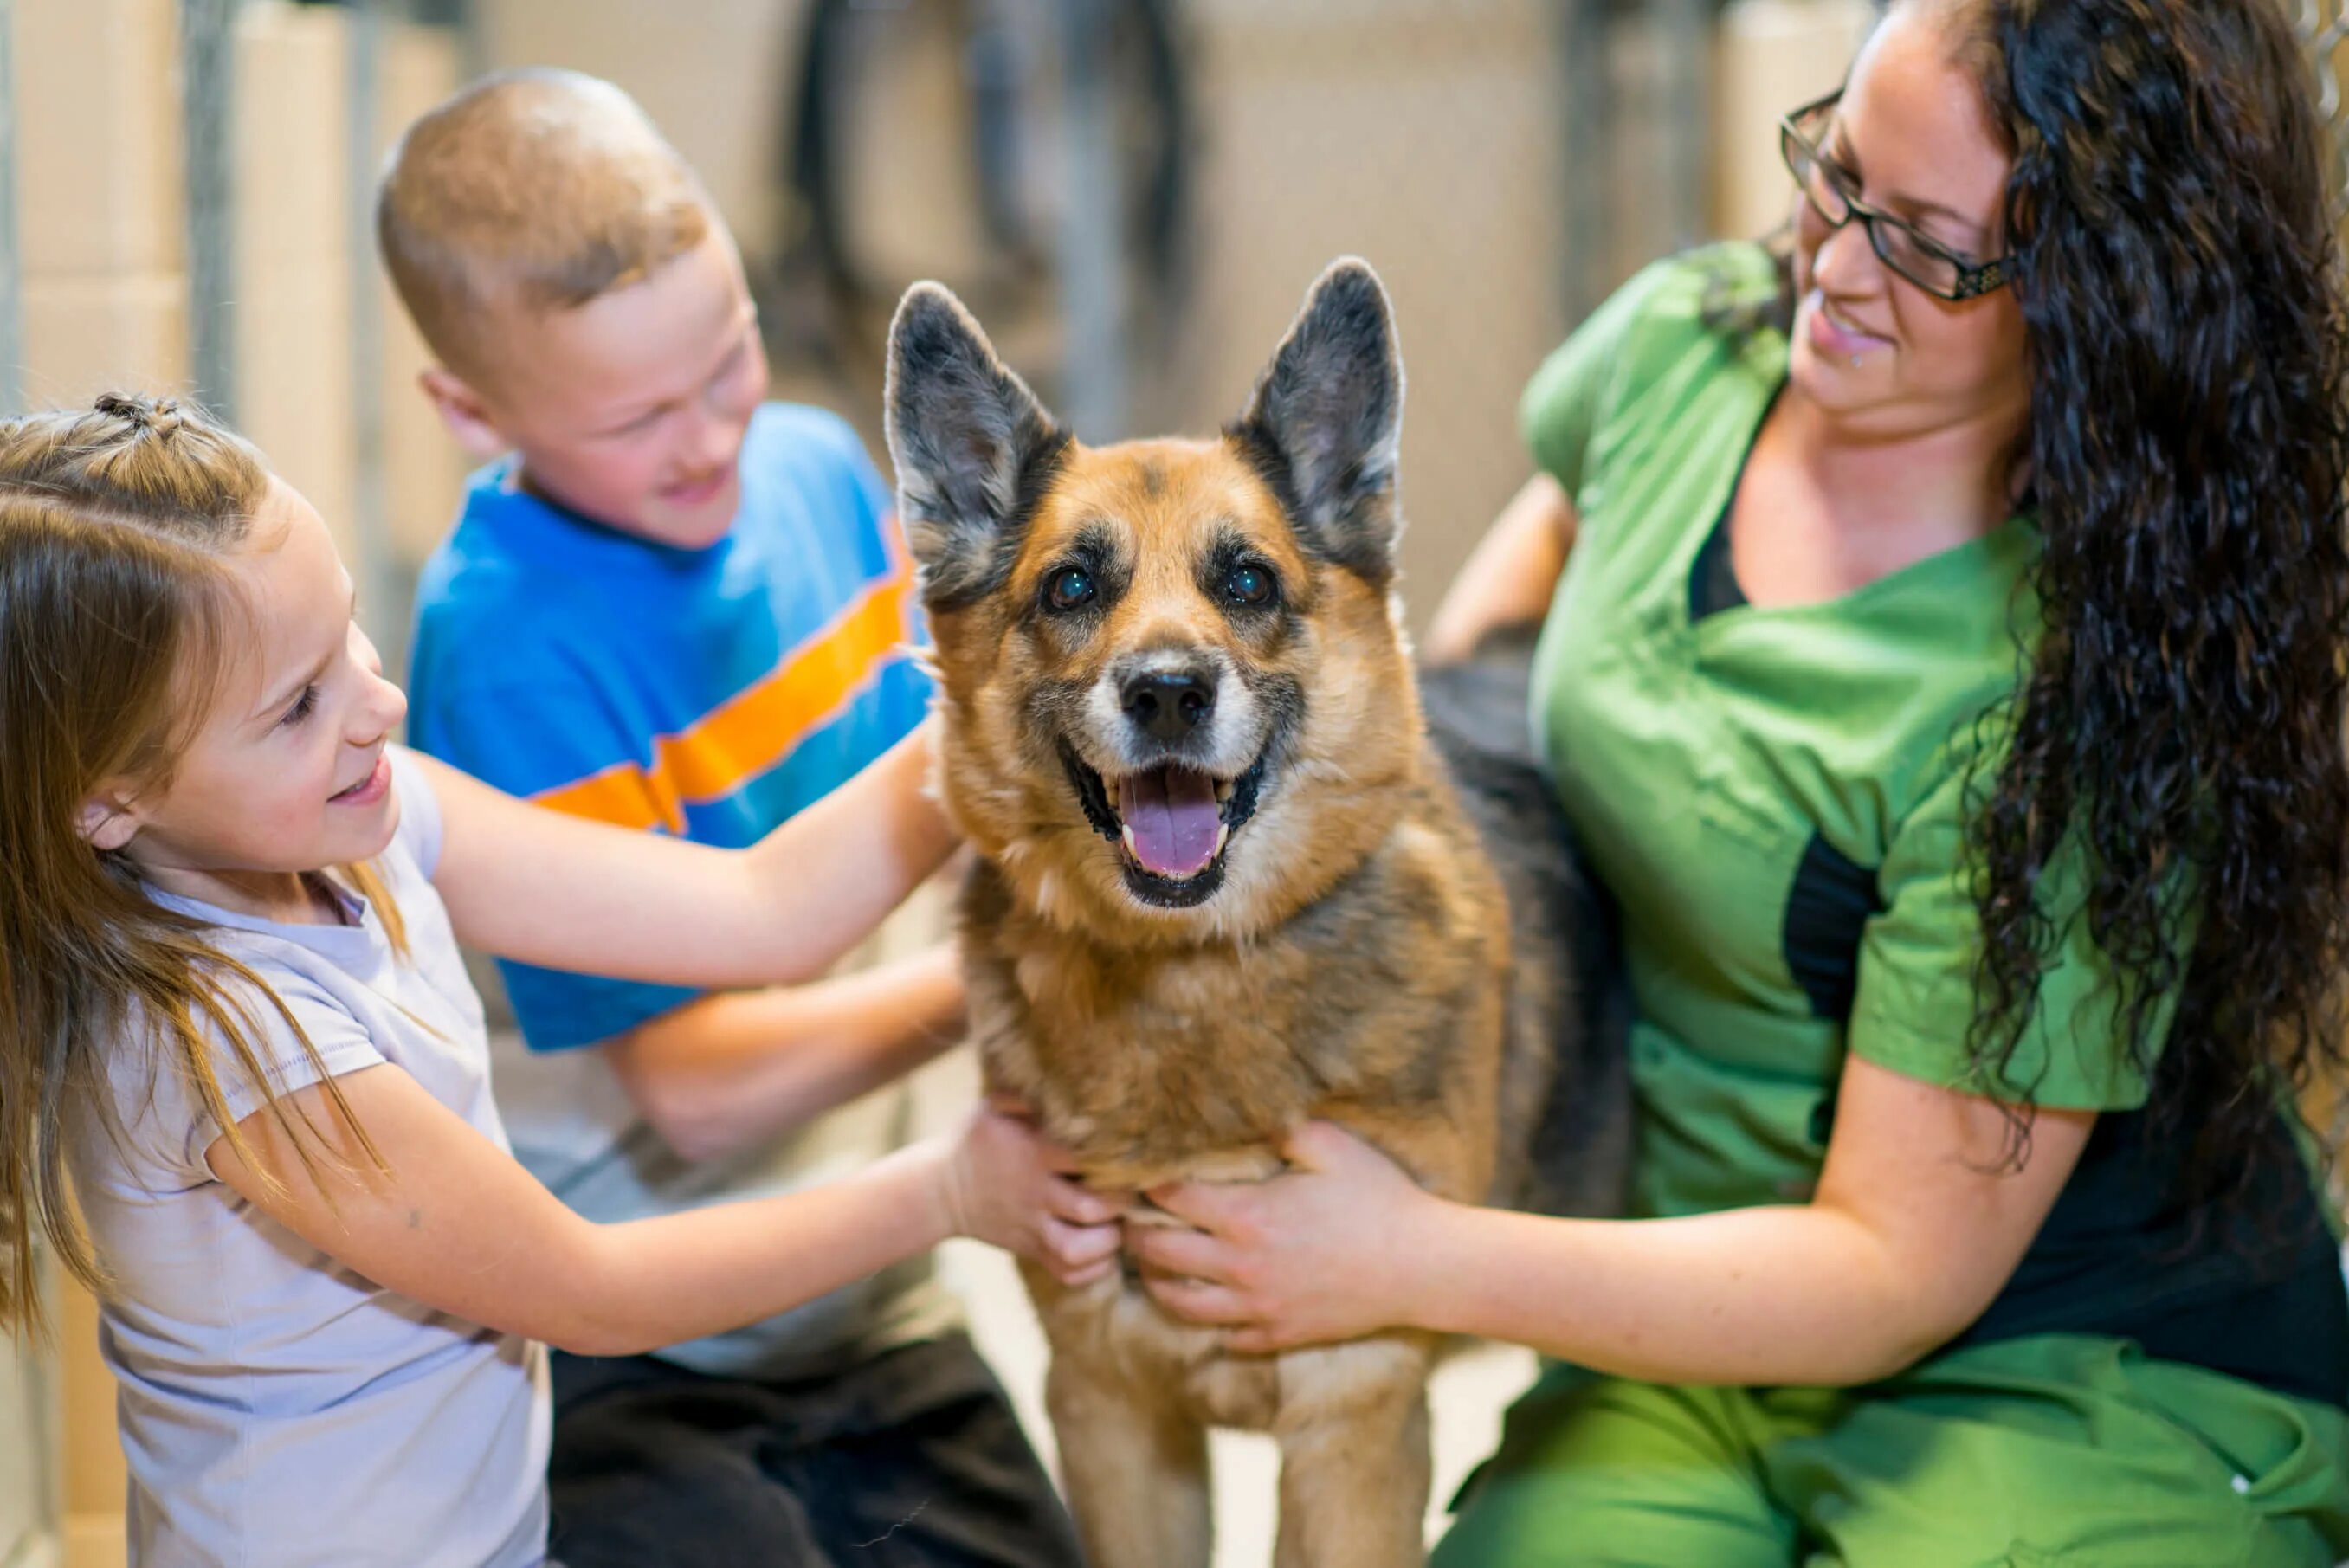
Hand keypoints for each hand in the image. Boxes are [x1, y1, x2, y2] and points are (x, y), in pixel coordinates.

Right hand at [933, 1104, 1127, 1285]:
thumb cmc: (978, 1140)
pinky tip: (1102, 1249)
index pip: (1085, 1157)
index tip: (1133, 1152)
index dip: (1116, 1157)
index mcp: (1032, 1153)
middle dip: (1121, 1202)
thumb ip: (1029, 1093)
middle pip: (1090, 1208)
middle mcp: (1034, 1193)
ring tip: (1118, 1223)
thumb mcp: (995, 1107)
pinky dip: (1093, 1268)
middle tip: (1133, 1190)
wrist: (940, 1190)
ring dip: (1107, 1241)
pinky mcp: (1031, 1252)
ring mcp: (1032, 1228)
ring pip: (1077, 1248)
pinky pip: (1068, 1273)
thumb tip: (1067, 1071)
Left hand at [1127, 1121, 1446, 1352]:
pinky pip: (1224, 1336)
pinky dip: (1207, 1321)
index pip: (1169, 1199)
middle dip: (1136, 1233)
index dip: (1146, 1184)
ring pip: (1180, 1304)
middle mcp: (1242, 1267)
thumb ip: (1281, 1128)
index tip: (1135, 1175)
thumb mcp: (1332, 1147)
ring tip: (1151, 1265)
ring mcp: (1258, 1307)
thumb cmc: (1380, 1200)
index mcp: (1248, 1217)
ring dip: (1157, 1282)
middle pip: (1160, 1254)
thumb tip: (1245, 1112)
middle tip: (1129, 1219)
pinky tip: (1207, 1302)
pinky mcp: (1279, 1335)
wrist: (1422, 1268)